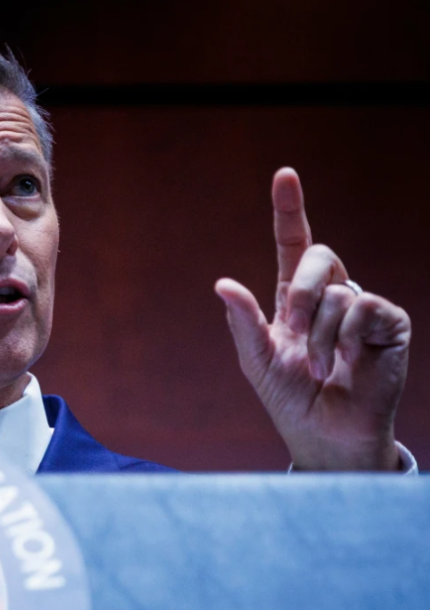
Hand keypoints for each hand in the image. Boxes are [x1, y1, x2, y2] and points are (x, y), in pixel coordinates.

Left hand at [214, 168, 410, 470]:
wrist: (325, 434)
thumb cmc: (290, 398)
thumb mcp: (258, 359)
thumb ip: (243, 321)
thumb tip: (222, 283)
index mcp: (294, 298)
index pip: (293, 244)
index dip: (289, 209)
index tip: (284, 174)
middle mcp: (330, 295)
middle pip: (318, 256)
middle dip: (300, 292)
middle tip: (294, 331)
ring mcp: (361, 306)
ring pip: (337, 289)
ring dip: (320, 334)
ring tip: (320, 369)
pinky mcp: (388, 322)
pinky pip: (364, 305)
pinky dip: (345, 336)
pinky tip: (345, 362)